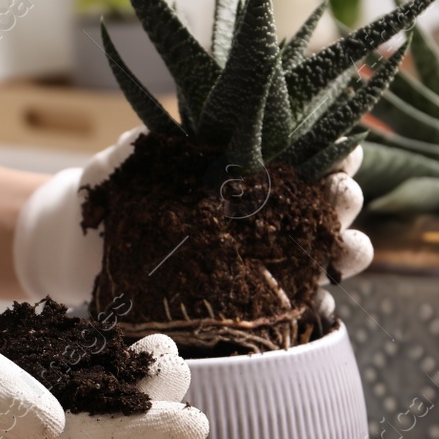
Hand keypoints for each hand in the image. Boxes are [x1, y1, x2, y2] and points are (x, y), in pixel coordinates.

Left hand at [12, 127, 371, 315]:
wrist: (88, 250)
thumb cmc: (116, 194)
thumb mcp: (124, 166)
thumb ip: (137, 150)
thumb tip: (140, 140)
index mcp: (246, 162)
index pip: (307, 150)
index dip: (335, 149)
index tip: (343, 150)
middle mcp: (266, 205)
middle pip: (328, 199)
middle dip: (344, 197)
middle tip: (338, 198)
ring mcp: (265, 253)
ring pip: (329, 248)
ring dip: (350, 246)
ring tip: (345, 249)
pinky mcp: (256, 297)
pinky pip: (304, 298)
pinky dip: (324, 294)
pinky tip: (325, 291)